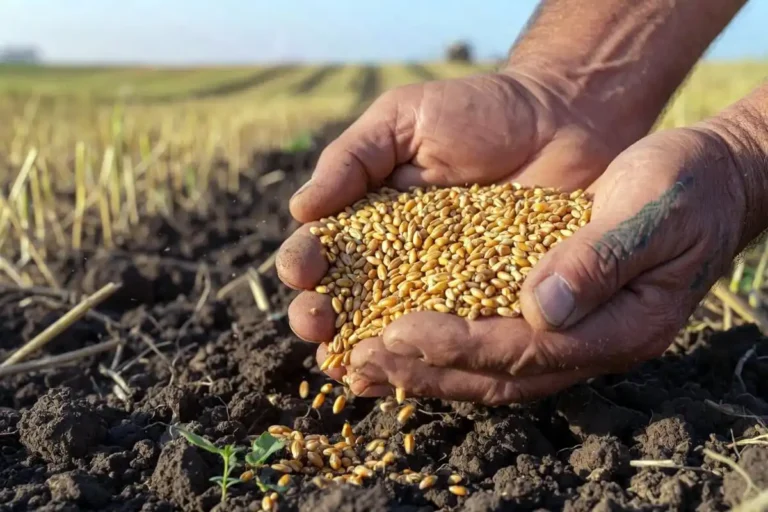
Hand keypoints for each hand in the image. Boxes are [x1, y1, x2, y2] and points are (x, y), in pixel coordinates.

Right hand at [276, 69, 636, 382]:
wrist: (563, 118)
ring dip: (364, 351)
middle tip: (315, 325)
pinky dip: (428, 362)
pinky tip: (400, 379)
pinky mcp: (492, 305)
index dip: (304, 263)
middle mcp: (399, 261)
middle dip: (322, 317)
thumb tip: (300, 209)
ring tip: (347, 365)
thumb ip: (352, 158)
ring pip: (393, 331)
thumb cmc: (476, 111)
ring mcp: (445, 288)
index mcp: (370, 219)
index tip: (301, 271)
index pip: (324, 249)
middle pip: (348, 300)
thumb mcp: (403, 119)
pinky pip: (456, 340)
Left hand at [340, 125, 747, 403]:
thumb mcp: (651, 209)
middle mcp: (590, 342)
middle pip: (498, 373)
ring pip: (489, 366)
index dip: (461, 344)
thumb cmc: (684, 186)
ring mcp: (571, 332)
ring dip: (425, 366)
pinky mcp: (552, 311)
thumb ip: (599, 259)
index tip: (401, 330)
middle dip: (427, 368)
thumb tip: (540, 309)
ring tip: (363, 360)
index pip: (527, 350)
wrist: (704, 180)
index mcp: (621, 326)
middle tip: (360, 360)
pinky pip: (491, 336)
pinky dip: (443, 342)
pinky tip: (399, 333)